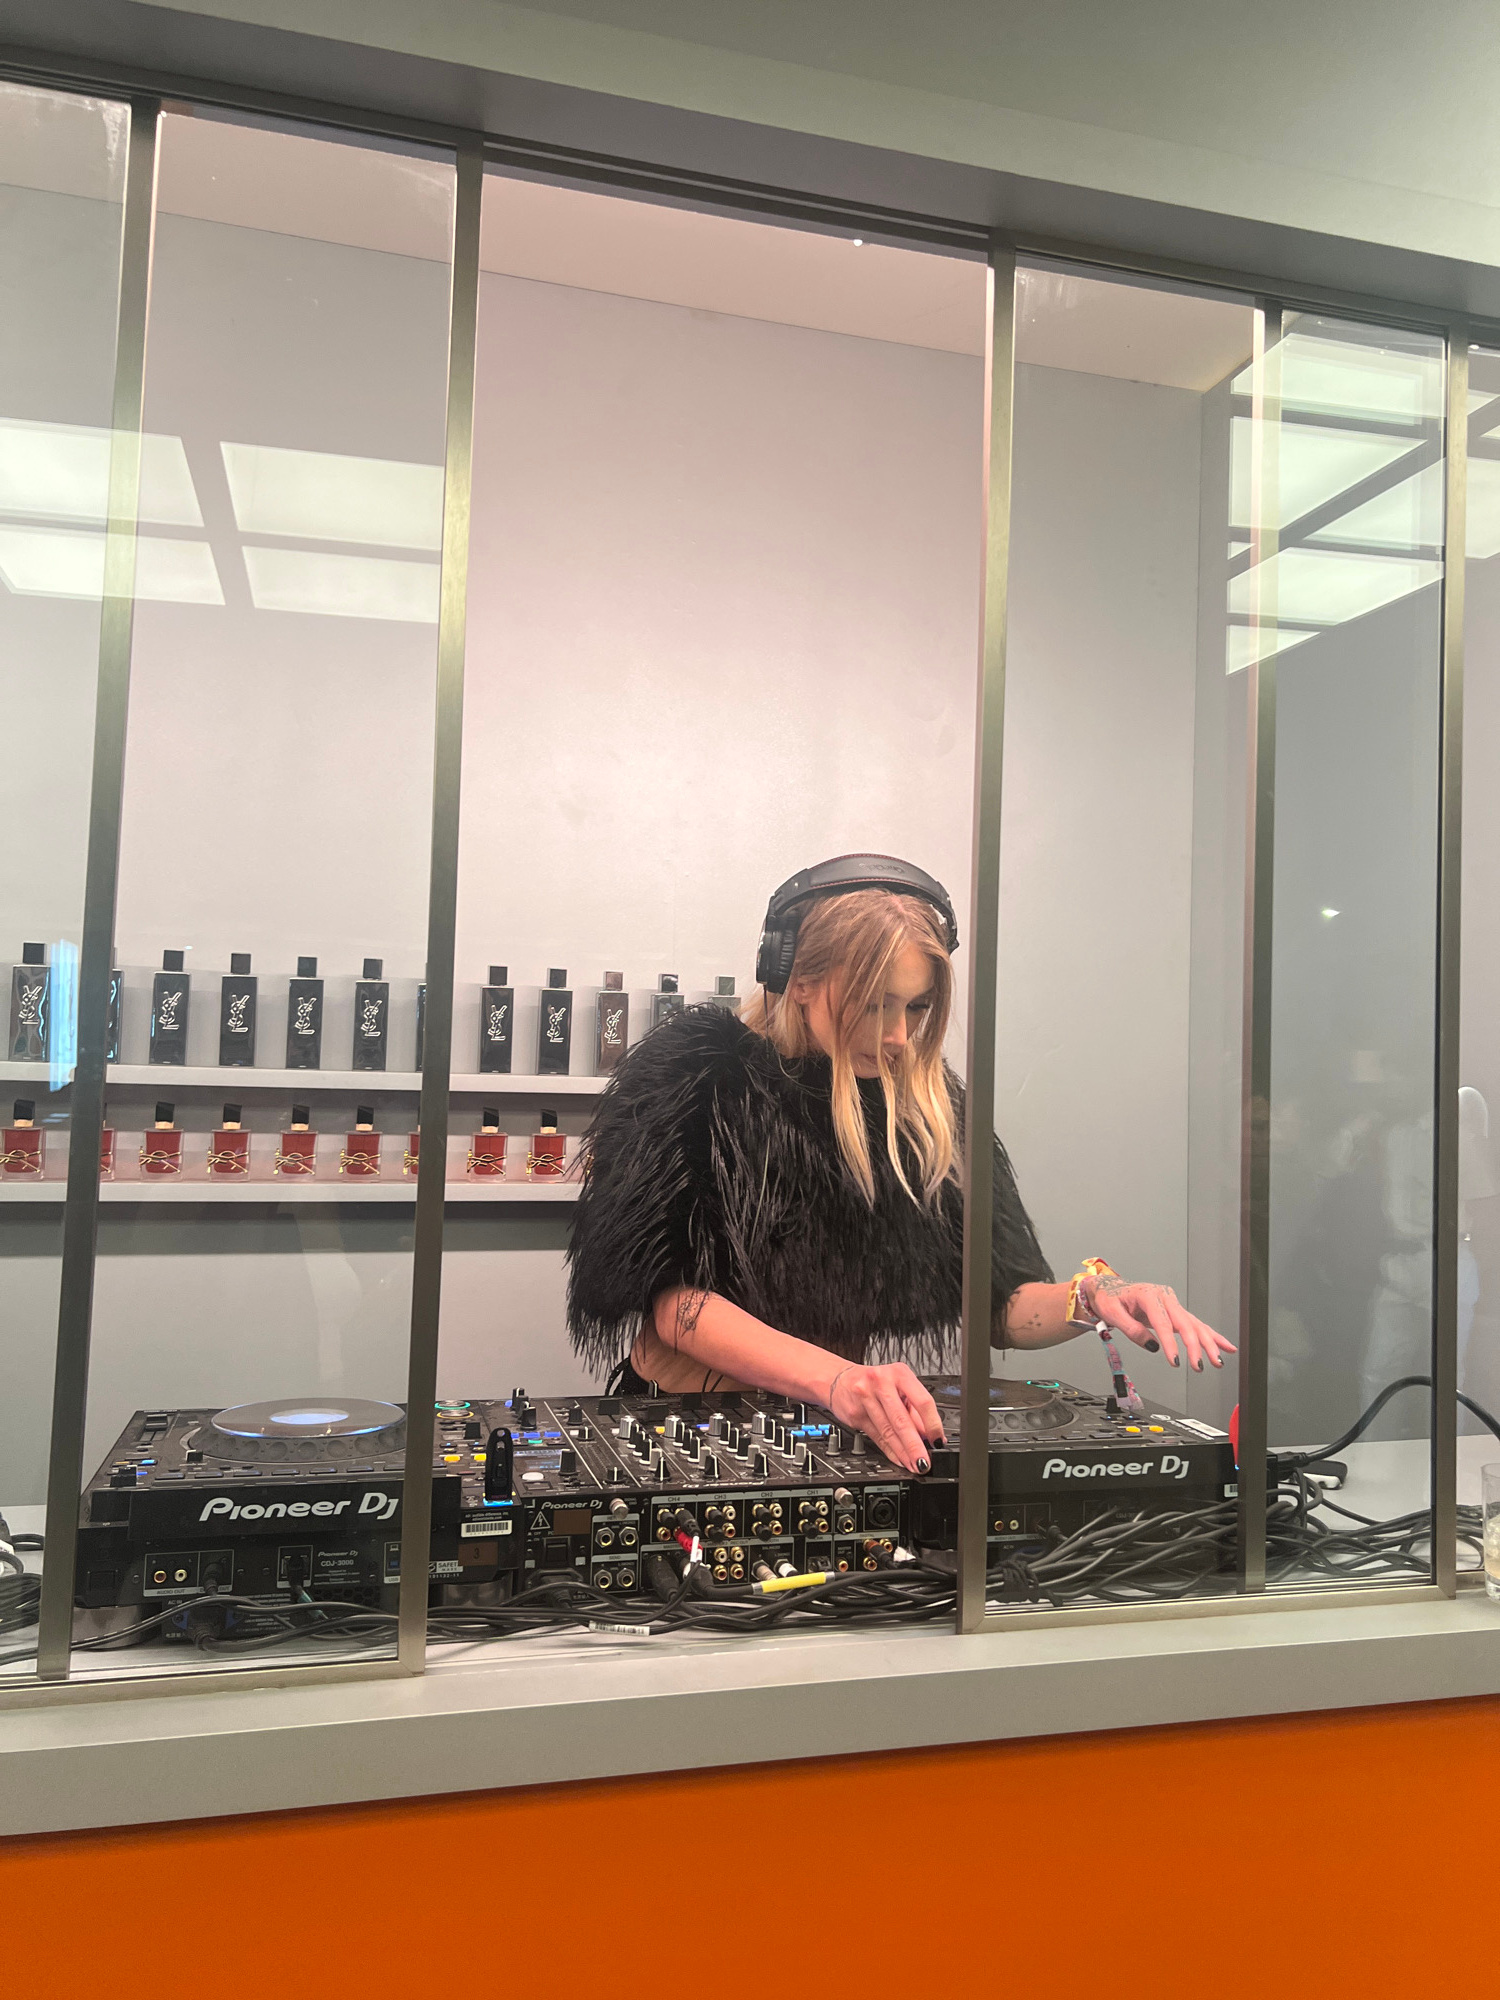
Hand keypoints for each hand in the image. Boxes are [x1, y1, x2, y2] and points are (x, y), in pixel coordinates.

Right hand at [826, 1362, 944, 1472]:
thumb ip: (914, 1409)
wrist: (840, 1379)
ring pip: (889, 1432)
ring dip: (903, 1452)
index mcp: (899, 1373)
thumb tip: (929, 1436)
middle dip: (916, 1446)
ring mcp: (866, 1398)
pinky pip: (877, 1437)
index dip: (932, 1425)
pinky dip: (890, 1451)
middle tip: (925, 1461)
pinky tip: (899, 1459)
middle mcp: (881, 1383)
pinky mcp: (856, 1414)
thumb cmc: (875, 1382)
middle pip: (902, 1420)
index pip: (922, 1402)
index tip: (938, 1441)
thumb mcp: (899, 1386)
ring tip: (914, 1464)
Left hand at [1085, 1275, 1235, 1372]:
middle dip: (1195, 1346)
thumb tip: (1152, 1345)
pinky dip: (1210, 1336)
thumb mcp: (1112, 1313)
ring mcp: (1172, 1303)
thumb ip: (1131, 1329)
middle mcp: (1164, 1297)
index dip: (1170, 1343)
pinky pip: (1195, 1324)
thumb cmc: (1109, 1299)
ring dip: (1208, 1343)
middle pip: (1185, 1323)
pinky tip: (1225, 1346)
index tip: (1174, 1361)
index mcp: (1148, 1295)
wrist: (1109, 1288)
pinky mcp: (1175, 1312)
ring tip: (1217, 1360)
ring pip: (1195, 1324)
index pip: (1163, 1323)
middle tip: (1200, 1366)